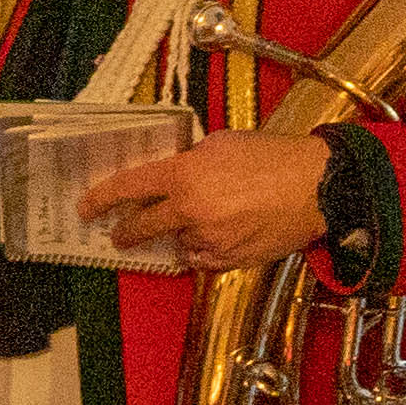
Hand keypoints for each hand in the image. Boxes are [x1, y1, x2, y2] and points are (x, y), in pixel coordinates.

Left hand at [82, 131, 330, 270]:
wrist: (320, 186)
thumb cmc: (274, 158)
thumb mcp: (223, 144)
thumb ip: (190, 161)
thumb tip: (171, 174)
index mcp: (185, 175)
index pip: (129, 187)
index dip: (102, 198)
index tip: (86, 208)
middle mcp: (190, 210)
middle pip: (141, 227)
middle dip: (125, 232)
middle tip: (118, 233)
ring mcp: (208, 239)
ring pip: (177, 242)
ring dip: (183, 233)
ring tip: (212, 217)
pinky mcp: (228, 260)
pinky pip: (201, 259)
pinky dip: (204, 249)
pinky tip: (224, 233)